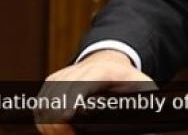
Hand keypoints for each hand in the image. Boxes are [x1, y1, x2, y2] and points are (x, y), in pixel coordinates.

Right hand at [35, 50, 153, 134]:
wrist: (112, 60)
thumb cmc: (128, 78)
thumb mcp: (143, 86)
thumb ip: (146, 102)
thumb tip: (148, 115)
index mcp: (104, 71)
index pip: (82, 83)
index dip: (72, 98)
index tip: (67, 115)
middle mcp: (80, 70)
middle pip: (59, 95)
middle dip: (58, 120)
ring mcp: (64, 74)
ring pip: (45, 100)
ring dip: (48, 123)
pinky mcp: (53, 82)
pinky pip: (40, 102)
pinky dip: (42, 119)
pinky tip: (51, 130)